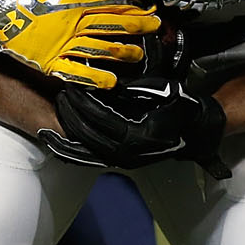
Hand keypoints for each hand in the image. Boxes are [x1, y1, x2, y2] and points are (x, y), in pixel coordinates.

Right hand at [0, 0, 159, 87]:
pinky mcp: (49, 62)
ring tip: (139, 54)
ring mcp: (61, 44)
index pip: (109, 3)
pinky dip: (94, 78)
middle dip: (136, 26)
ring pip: (99, 48)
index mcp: (72, 1)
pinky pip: (75, 72)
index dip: (131, 6)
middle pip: (111, 24)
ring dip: (121, 51)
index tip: (149, 8)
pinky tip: (110, 82)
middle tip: (155, 28)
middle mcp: (72, 23)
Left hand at [48, 75, 229, 177]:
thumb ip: (141, 88)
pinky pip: (89, 160)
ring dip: (64, 139)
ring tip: (46, 126)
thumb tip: (115, 83)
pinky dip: (71, 153)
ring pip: (83, 152)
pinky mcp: (119, 161)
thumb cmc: (184, 110)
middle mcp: (126, 153)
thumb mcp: (167, 92)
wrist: (197, 133)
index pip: (100, 118)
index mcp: (137, 136)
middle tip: (59, 95)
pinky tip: (56, 145)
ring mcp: (122, 160)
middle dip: (69, 115)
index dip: (82, 102)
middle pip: (86, 134)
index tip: (70, 87)